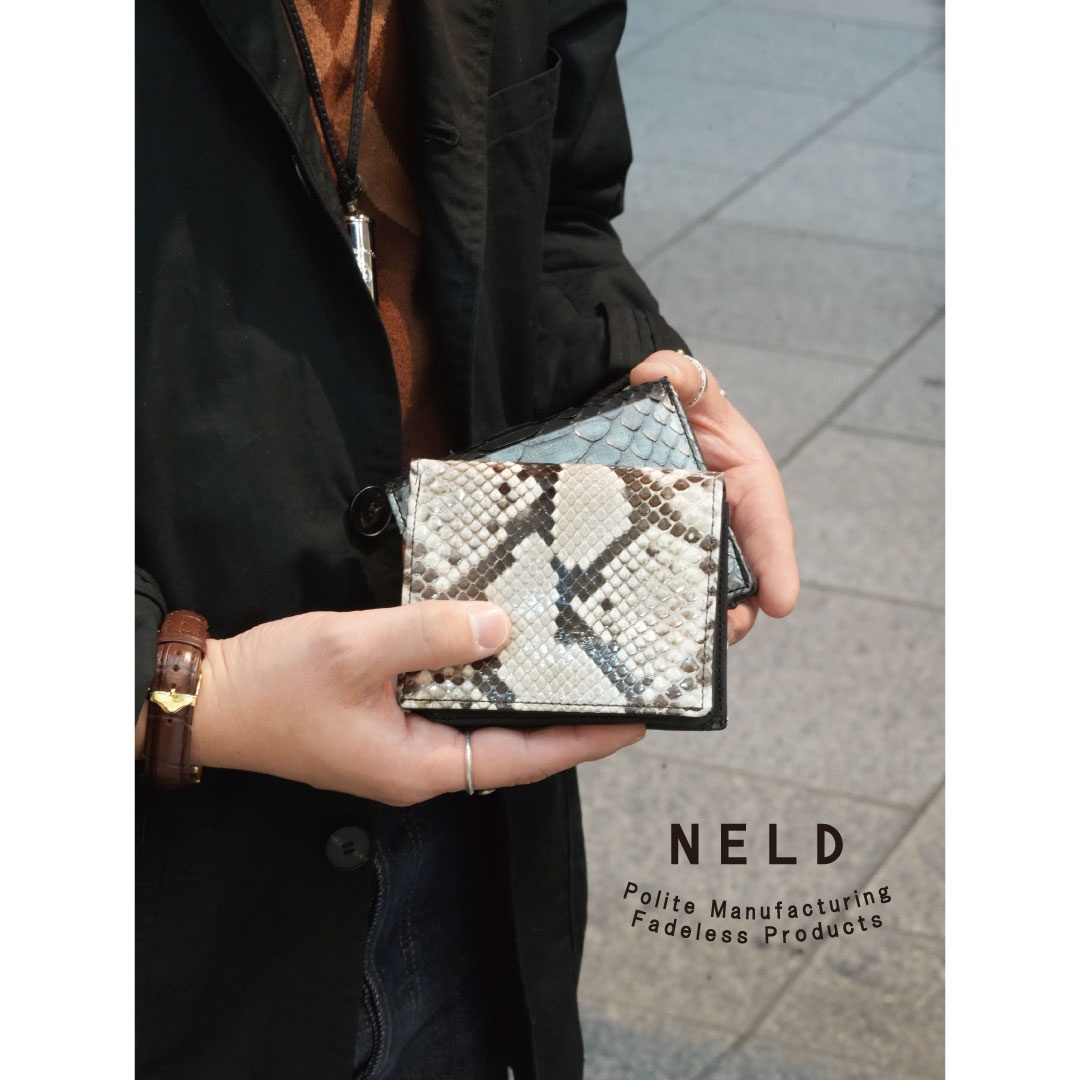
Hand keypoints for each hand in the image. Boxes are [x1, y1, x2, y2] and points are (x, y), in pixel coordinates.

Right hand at [137, 601, 643, 803]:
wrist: (211, 699)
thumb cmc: (275, 685)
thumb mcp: (356, 648)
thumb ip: (431, 635)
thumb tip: (500, 627)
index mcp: (420, 765)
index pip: (523, 760)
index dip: (581, 742)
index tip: (632, 723)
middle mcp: (419, 764)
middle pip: (509, 743)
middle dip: (561, 716)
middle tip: (610, 682)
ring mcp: (402, 746)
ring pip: (479, 720)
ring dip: (520, 692)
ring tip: (569, 659)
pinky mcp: (387, 721)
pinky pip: (448, 701)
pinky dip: (477, 676)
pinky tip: (493, 642)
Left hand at [630, 350, 798, 643]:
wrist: (631, 417)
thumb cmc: (675, 406)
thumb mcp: (686, 385)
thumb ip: (679, 374)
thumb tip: (656, 373)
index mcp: (746, 484)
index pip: (768, 525)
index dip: (777, 564)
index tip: (783, 601)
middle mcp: (722, 523)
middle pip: (740, 576)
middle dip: (738, 612)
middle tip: (727, 634)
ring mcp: (685, 545)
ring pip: (698, 592)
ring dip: (694, 622)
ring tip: (677, 646)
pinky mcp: (649, 556)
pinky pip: (655, 589)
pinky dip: (650, 613)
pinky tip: (632, 635)